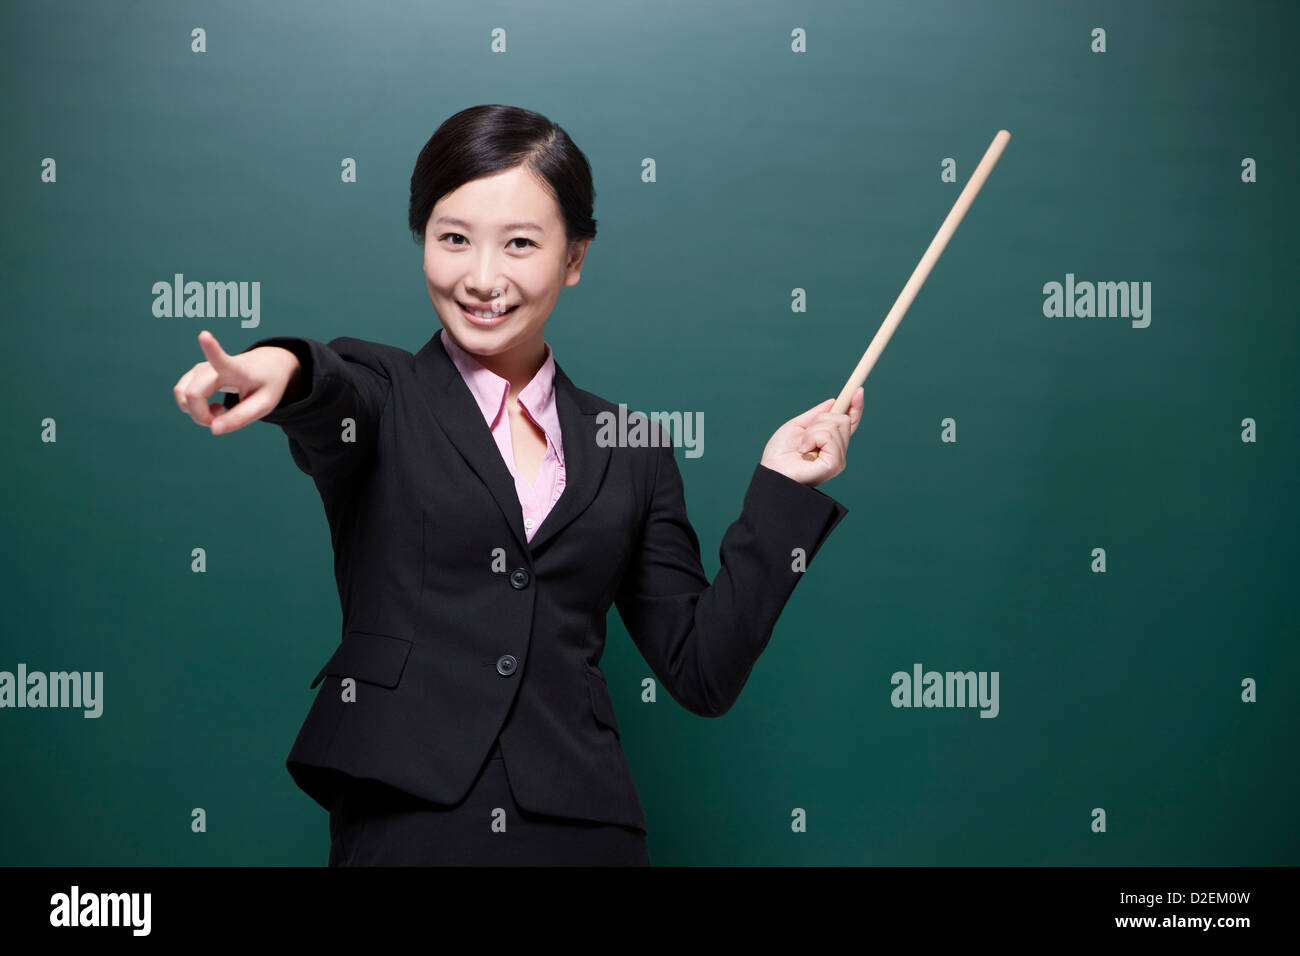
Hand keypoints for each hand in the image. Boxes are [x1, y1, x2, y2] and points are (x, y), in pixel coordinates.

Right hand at [172, 330, 299, 434]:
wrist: (267, 367)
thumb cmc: (266, 386)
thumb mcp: (263, 406)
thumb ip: (239, 418)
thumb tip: (213, 429)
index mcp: (236, 369)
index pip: (221, 358)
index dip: (210, 348)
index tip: (204, 335)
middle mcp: (213, 366)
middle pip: (193, 395)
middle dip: (201, 416)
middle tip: (223, 419)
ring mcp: (200, 369)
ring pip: (183, 396)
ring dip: (197, 413)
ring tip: (220, 412)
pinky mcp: (194, 374)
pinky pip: (183, 396)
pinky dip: (194, 408)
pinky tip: (213, 407)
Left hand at [759, 387, 863, 486]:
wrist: (771, 472)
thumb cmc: (780, 454)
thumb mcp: (798, 426)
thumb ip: (816, 415)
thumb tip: (834, 401)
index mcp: (830, 443)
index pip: (850, 422)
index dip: (855, 406)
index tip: (858, 390)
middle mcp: (838, 452)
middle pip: (843, 419)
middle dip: (821, 419)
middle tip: (805, 436)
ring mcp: (838, 459)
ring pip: (835, 424)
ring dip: (812, 431)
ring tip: (802, 447)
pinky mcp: (834, 464)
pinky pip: (829, 436)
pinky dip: (812, 438)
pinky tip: (804, 451)